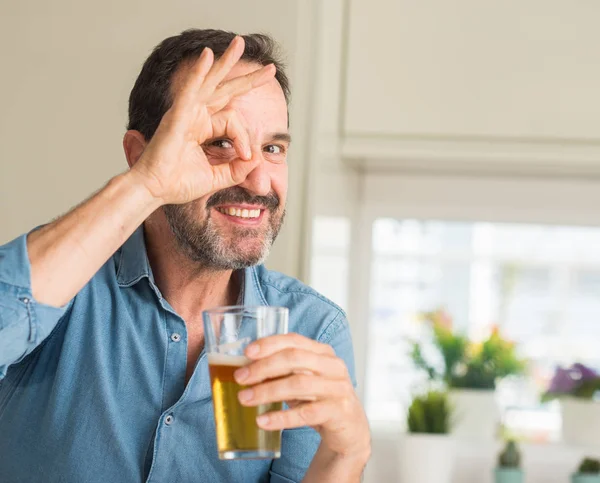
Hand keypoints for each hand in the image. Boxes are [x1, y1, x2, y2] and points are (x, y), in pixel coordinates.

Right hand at [130, 36, 275, 204]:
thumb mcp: (217, 177)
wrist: (156, 191)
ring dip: (226, 62)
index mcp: (204, 128)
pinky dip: (198, 72)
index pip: (234, 122)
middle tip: (270, 69)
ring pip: (210, 82)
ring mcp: (186, 113)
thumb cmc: (179, 183)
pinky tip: (207, 56)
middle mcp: (196, 116)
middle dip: (248, 78)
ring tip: (239, 43)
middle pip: (226, 90)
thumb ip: (237, 169)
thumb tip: (257, 160)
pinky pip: (190, 90)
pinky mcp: (177, 116)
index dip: (245, 138)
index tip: (248, 156)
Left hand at [234, 333, 370, 458]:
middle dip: (263, 367)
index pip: (294, 341)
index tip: (247, 352)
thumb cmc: (320, 399)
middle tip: (240, 378)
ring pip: (298, 384)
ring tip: (245, 398)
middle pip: (294, 359)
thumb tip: (245, 368)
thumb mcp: (304, 380)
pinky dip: (281, 417)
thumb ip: (282, 371)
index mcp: (323, 352)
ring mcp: (338, 388)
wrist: (350, 429)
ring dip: (267, 391)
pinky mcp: (339, 411)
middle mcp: (333, 366)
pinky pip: (306, 413)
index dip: (269, 344)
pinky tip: (262, 420)